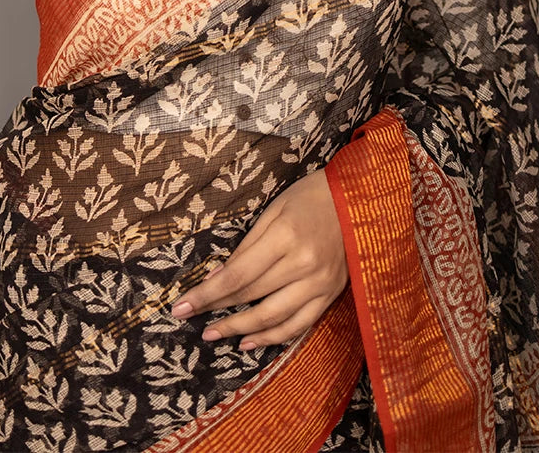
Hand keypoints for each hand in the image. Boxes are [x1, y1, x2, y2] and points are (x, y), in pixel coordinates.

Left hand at [170, 168, 348, 350]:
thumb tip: (217, 279)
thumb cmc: (309, 198)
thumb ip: (246, 247)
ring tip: (214, 334)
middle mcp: (303, 265)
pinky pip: (299, 325)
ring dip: (241, 330)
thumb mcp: (273, 210)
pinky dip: (273, 337)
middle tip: (191, 320)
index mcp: (285, 237)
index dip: (207, 295)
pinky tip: (251, 341)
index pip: (237, 276)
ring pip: (273, 318)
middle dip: (217, 311)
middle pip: (252, 296)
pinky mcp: (330, 295)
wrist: (356, 201)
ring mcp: (319, 284)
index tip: (181, 306)